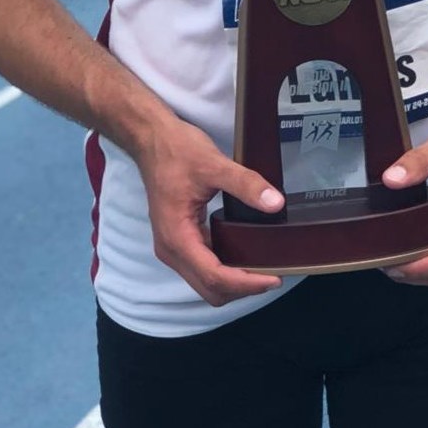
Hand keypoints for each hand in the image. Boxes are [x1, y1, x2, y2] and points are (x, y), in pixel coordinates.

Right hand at [137, 116, 285, 306]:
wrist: (152, 139)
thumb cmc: (177, 151)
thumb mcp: (214, 164)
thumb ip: (245, 184)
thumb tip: (275, 203)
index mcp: (177, 237)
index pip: (214, 277)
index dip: (246, 284)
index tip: (274, 278)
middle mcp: (171, 250)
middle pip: (209, 288)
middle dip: (242, 288)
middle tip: (275, 274)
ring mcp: (173, 247)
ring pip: (205, 282)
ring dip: (233, 282)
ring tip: (264, 268)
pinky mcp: (178, 239)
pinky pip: (202, 267)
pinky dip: (224, 270)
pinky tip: (244, 256)